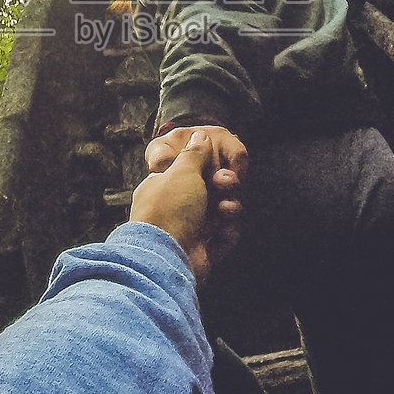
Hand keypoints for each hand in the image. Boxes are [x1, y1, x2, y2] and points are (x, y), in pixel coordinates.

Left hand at [130, 129, 240, 283]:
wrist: (167, 257)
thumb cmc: (170, 209)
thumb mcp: (182, 170)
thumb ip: (195, 152)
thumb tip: (200, 136)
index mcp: (164, 186)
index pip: (192, 171)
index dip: (210, 166)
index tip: (222, 162)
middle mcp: (175, 208)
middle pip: (211, 191)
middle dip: (225, 186)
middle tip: (227, 182)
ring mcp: (189, 230)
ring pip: (221, 214)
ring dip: (229, 209)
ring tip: (225, 210)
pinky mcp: (202, 252)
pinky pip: (223, 238)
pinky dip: (227, 234)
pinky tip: (225, 230)